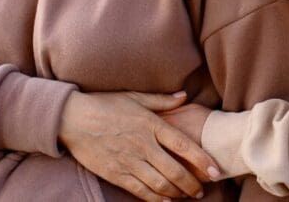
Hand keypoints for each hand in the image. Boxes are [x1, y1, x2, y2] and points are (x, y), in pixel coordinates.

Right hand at [58, 90, 219, 200]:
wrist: (73, 118)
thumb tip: (184, 96)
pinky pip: (140, 190)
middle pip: (174, 170)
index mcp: (150, 124)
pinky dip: (156, 198)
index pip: (183, 144)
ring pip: (160, 184)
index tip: (215, 170)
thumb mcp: (135, 97)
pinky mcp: (116, 173)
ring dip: (177, 192)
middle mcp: (143, 144)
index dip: (201, 159)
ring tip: (187, 196)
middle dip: (192, 183)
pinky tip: (166, 200)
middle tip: (202, 189)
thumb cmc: (105, 104)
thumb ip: (162, 100)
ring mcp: (129, 160)